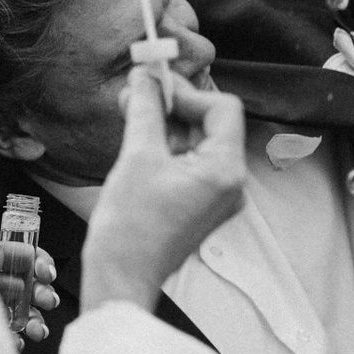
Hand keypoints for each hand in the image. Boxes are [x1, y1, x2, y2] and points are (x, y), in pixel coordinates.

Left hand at [0, 231, 58, 345]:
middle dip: (46, 295)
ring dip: (38, 322)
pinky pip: (15, 336)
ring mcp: (0, 309)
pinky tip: (16, 341)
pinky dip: (19, 340)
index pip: (29, 258)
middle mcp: (1, 285)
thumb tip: (3, 252)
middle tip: (46, 301)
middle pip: (35, 288)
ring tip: (35, 330)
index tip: (44, 274)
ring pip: (30, 315)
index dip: (42, 264)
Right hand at [78, 67, 248, 312]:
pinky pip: (191, 163)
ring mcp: (218, 196)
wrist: (122, 275)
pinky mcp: (201, 204)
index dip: (188, 91)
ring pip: (199, 142)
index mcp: (226, 171)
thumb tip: (145, 77)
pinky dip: (168, 147)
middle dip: (175, 105)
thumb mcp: (137, 155)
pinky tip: (139, 142)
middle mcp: (232, 184)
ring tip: (132, 115)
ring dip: (167, 124)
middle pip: (212, 124)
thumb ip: (146, 109)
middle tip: (137, 92)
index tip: (154, 84)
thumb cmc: (131, 226)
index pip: (223, 108)